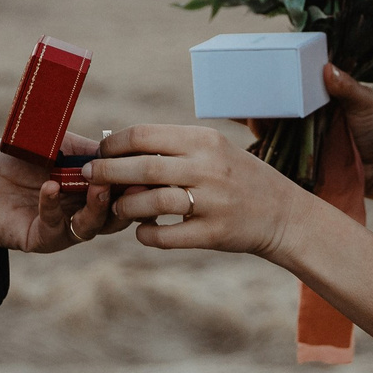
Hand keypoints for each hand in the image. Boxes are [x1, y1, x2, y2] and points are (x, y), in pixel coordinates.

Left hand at [0, 134, 131, 252]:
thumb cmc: (17, 158)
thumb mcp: (55, 144)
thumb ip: (84, 148)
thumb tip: (117, 149)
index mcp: (91, 188)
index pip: (123, 189)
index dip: (136, 179)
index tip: (147, 165)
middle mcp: (83, 210)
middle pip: (117, 213)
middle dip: (127, 199)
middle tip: (133, 182)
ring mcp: (64, 227)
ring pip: (91, 226)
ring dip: (98, 207)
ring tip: (97, 186)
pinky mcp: (40, 238)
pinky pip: (53, 226)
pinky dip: (53, 205)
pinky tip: (50, 186)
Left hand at [88, 123, 312, 258]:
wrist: (283, 213)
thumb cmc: (238, 177)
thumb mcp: (213, 150)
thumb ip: (172, 148)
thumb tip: (118, 147)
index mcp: (203, 140)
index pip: (143, 135)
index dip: (113, 145)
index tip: (99, 153)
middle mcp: (207, 167)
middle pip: (141, 167)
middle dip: (106, 173)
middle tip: (89, 178)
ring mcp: (212, 202)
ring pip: (151, 202)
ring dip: (125, 207)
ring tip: (117, 208)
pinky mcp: (214, 234)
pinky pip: (167, 237)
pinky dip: (146, 235)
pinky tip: (141, 232)